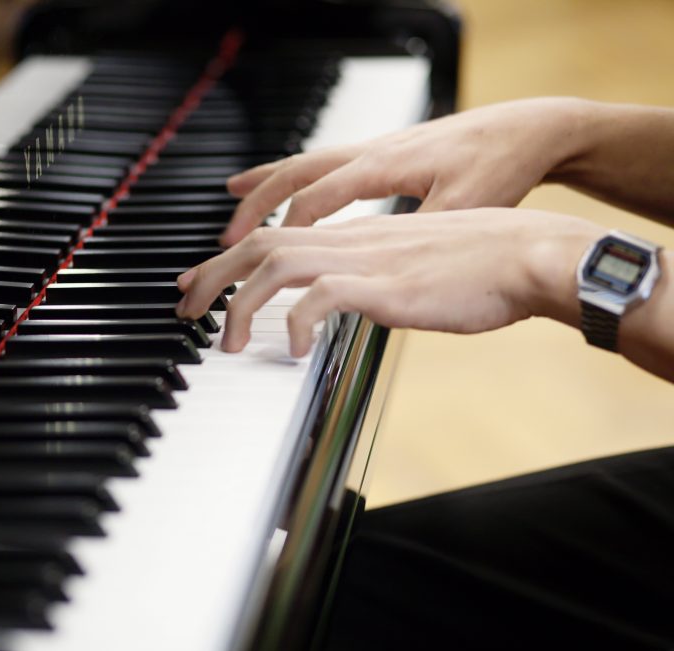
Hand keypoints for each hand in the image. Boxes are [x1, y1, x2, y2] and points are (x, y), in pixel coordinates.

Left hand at [177, 208, 602, 356]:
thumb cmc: (481, 268)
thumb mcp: (413, 272)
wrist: (528, 254)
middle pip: (257, 245)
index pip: (273, 238)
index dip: (229, 259)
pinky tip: (296, 351)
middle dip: (211, 276)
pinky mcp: (384, 284)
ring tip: (226, 341)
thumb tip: (351, 308)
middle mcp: (349, 241)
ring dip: (239, 301)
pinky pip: (322, 294)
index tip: (202, 281)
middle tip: (184, 307)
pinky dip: (297, 321)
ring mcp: (364, 259)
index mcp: (353, 238)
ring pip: (275, 263)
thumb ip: (375, 283)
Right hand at [221, 98, 594, 245]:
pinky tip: (292, 196)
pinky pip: (324, 165)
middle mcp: (370, 153)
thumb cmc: (502, 167)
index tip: (258, 266)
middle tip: (222, 240)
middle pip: (293, 175)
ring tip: (233, 202)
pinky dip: (295, 180)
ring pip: (304, 163)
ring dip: (265, 187)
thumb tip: (381, 275)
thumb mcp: (464, 210)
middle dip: (253, 208)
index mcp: (383, 166)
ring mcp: (375, 150)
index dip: (283, 234)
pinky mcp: (386, 155)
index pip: (314, 200)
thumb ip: (415, 239)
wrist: (532, 129)